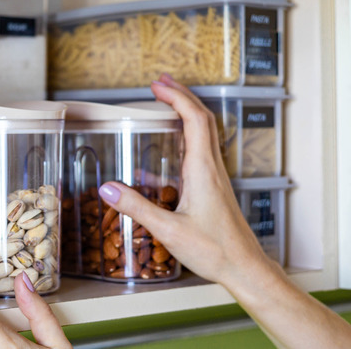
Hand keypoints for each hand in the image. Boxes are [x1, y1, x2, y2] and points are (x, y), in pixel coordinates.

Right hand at [98, 73, 267, 286]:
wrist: (244, 267)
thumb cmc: (214, 250)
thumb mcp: (168, 230)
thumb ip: (136, 207)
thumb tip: (107, 188)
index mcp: (203, 170)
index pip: (194, 119)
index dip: (176, 97)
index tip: (156, 86)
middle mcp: (213, 168)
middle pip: (203, 118)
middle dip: (182, 95)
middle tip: (160, 83)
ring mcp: (216, 177)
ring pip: (205, 133)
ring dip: (187, 112)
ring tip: (166, 104)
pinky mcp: (214, 188)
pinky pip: (201, 152)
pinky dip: (185, 138)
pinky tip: (166, 153)